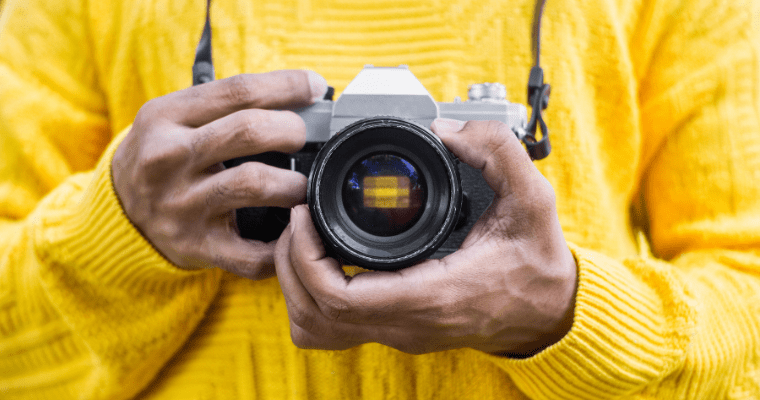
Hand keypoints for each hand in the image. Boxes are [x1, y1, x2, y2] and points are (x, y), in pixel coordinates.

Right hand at [112, 70, 327, 278]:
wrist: (116, 213)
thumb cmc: (162, 156)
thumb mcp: (174, 119)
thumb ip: (225, 107)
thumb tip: (300, 99)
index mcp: (165, 117)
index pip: (238, 91)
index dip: (286, 86)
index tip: (315, 86)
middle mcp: (168, 158)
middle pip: (248, 131)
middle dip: (292, 130)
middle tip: (305, 137)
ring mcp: (181, 205)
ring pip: (254, 184)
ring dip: (294, 183)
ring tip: (303, 185)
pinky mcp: (196, 246)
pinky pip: (252, 252)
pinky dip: (283, 244)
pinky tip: (294, 231)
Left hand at [274, 118, 576, 355]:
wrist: (548, 312)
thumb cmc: (537, 263)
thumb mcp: (532, 199)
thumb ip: (497, 152)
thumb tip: (447, 127)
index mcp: (434, 294)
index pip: (342, 298)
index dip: (306, 257)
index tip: (305, 214)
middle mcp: (409, 323)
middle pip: (315, 316)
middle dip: (290, 265)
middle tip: (298, 220)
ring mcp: (400, 333)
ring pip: (317, 330)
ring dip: (296, 286)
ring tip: (303, 241)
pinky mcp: (398, 330)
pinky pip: (335, 330)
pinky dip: (314, 300)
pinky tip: (323, 265)